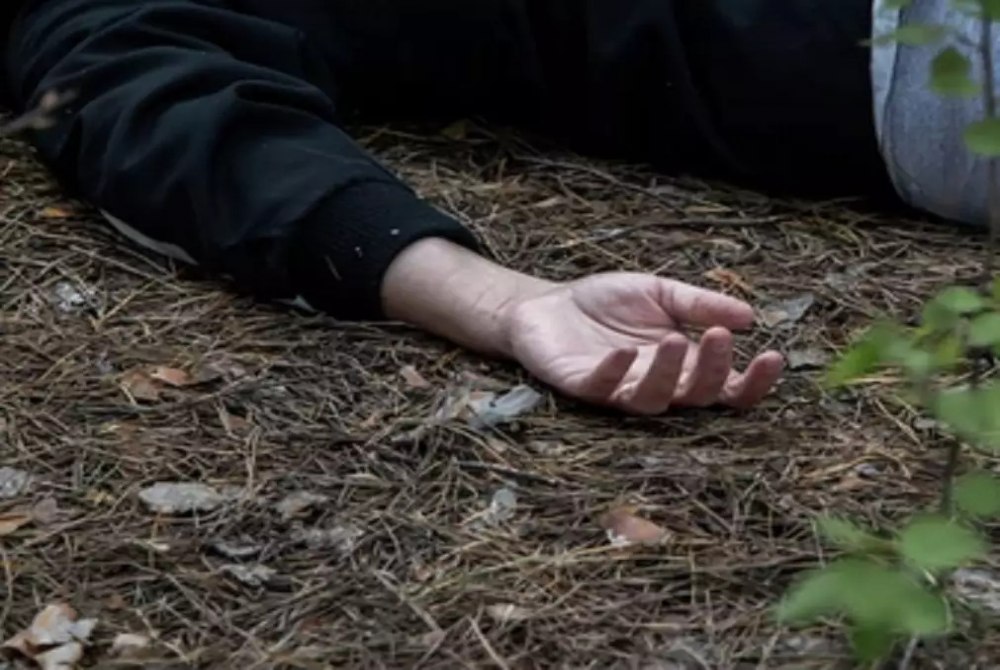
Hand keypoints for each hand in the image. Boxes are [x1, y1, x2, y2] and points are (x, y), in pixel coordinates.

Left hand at [504, 273, 783, 413]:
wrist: (545, 304)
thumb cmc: (605, 304)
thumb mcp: (660, 292)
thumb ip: (700, 305)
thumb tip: (749, 316)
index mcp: (682, 365)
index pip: (727, 386)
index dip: (752, 380)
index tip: (772, 355)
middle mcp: (656, 384)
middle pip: (695, 396)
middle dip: (711, 370)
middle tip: (718, 338)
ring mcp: (619, 390)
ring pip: (653, 400)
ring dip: (666, 374)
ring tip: (674, 340)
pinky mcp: (582, 386)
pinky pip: (602, 389)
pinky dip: (613, 373)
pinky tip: (623, 353)